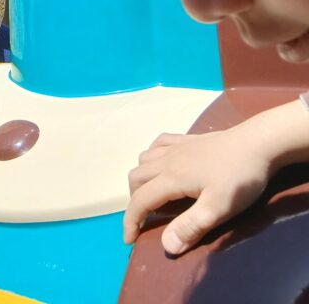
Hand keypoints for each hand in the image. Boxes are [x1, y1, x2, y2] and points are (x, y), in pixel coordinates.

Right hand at [123, 100, 308, 254]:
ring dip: (141, 178)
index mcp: (171, 178)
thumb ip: (190, 226)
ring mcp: (177, 146)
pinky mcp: (188, 139)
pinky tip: (163, 163)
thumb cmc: (239, 178)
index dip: (131, 221)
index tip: (129, 240)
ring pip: (144, 159)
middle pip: (136, 178)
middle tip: (145, 219)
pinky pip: (158, 143)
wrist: (257, 144)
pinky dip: (152, 156)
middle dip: (134, 200)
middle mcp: (167, 160)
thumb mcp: (218, 209)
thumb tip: (166, 246)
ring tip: (154, 194)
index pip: (141, 200)